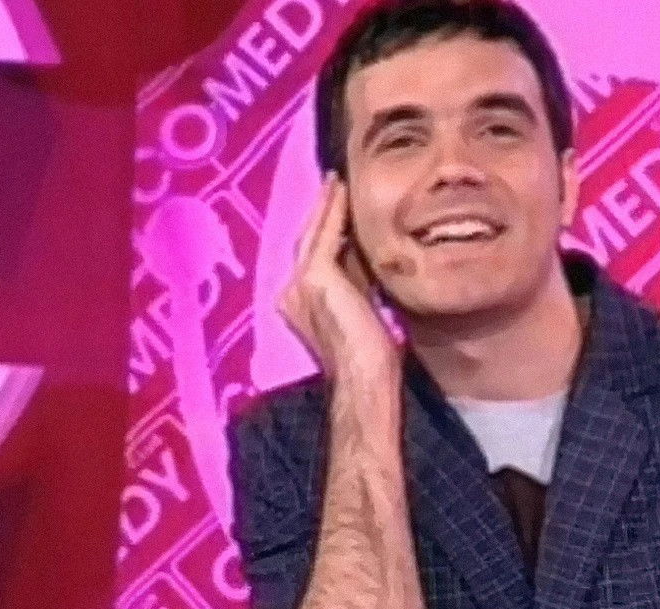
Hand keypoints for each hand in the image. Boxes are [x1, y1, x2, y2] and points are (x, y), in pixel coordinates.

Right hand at [278, 174, 398, 383]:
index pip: (311, 258)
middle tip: (331, 184)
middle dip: (319, 213)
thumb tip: (367, 260)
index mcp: (298, 304)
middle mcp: (290, 292)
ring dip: (325, 205)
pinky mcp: (316, 276)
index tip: (336, 210)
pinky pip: (326, 233)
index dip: (323, 232)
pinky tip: (341, 190)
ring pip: (313, 233)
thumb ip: (355, 286)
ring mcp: (299, 284)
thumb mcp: (359, 311)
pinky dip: (333, 210)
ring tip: (335, 181)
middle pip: (306, 242)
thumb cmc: (369, 357)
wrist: (364, 376)